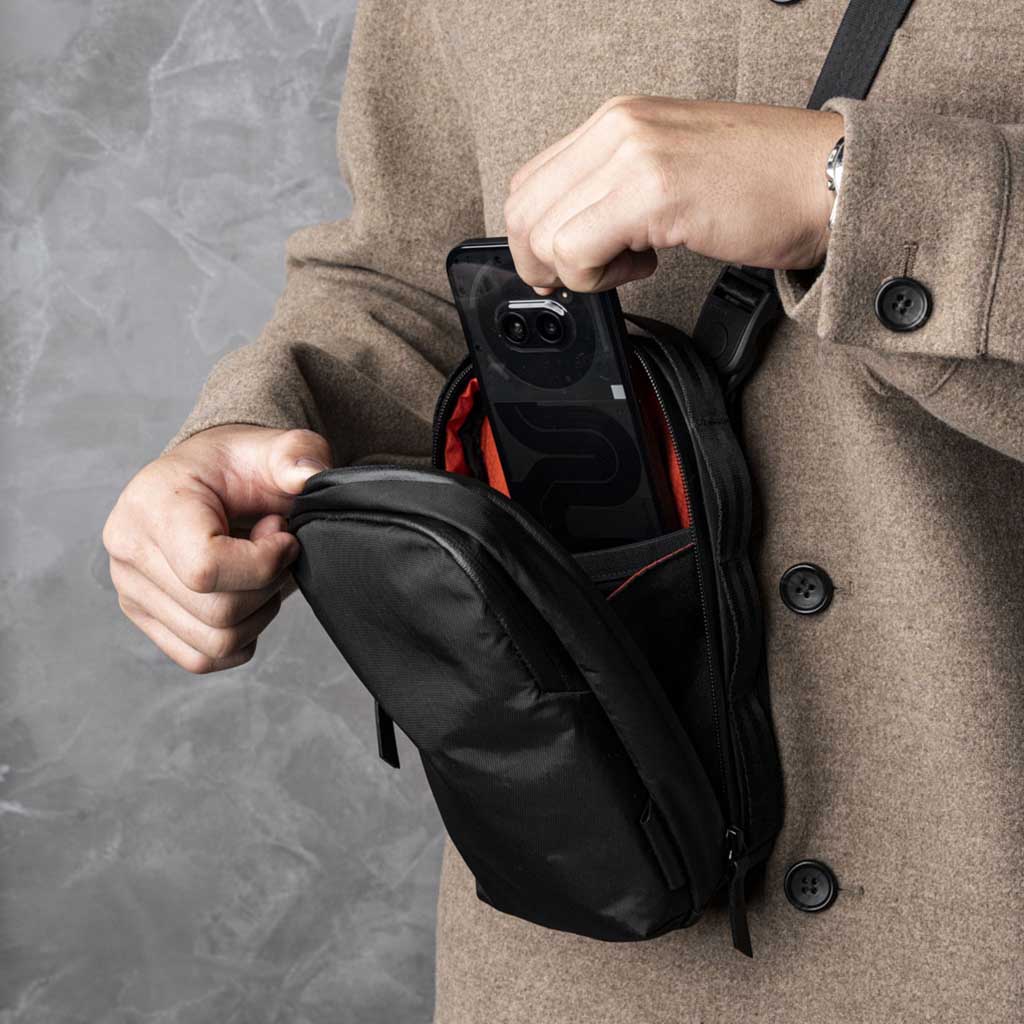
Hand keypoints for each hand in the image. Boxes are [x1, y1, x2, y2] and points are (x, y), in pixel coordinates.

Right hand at [103, 425, 330, 673]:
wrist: (208, 480)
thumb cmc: (238, 466)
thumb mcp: (273, 448)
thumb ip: (297, 454)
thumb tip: (308, 477)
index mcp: (152, 505)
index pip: (205, 568)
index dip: (263, 563)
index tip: (282, 533)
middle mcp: (129, 551)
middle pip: (216, 613)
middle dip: (266, 586)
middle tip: (274, 548)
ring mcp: (131, 590)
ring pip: (213, 643)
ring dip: (257, 613)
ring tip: (260, 569)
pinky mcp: (146, 617)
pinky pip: (200, 658)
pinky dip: (240, 637)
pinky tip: (248, 594)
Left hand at [504, 96, 842, 291]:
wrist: (829, 180)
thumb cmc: (763, 183)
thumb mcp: (668, 168)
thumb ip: (613, 190)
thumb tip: (565, 236)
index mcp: (616, 120)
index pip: (530, 183)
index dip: (534, 237)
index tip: (563, 264)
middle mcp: (616, 127)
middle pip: (524, 210)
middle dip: (544, 263)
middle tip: (591, 275)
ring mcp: (632, 155)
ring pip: (544, 235)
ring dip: (577, 271)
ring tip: (630, 265)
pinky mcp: (652, 192)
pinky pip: (576, 252)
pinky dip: (597, 279)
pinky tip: (646, 266)